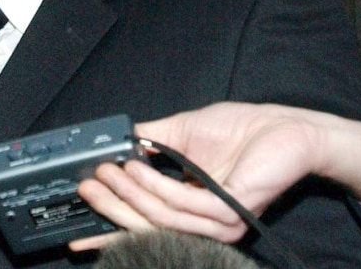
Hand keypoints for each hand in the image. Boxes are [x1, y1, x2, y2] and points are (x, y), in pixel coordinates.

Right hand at [69, 102, 325, 250]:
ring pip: (159, 217)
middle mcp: (203, 224)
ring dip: (128, 193)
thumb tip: (113, 144)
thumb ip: (148, 141)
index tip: (78, 234)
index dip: (110, 231)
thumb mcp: (179, 133)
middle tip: (87, 186)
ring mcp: (217, 222)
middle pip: (146, 226)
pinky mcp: (228, 210)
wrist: (282, 127)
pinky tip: (137, 166)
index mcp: (190, 211)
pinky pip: (181, 203)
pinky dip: (153, 185)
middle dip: (111, 207)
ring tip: (110, 169)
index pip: (145, 227)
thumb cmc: (238, 129)